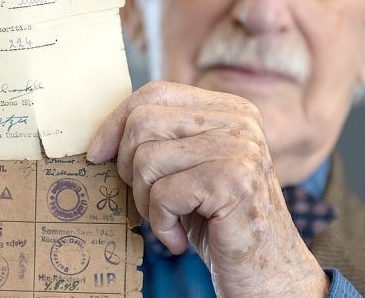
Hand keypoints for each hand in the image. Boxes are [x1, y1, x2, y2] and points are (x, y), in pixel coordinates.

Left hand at [87, 82, 327, 297]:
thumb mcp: (190, 169)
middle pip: (145, 122)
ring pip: (147, 160)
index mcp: (229, 109)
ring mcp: (240, 149)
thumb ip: (164, 138)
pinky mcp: (233, 182)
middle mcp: (239, 121)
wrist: (267, 273)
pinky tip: (178, 239)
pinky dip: (160, 225)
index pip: (156, 92)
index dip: (117, 121)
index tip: (97, 153)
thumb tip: (102, 134)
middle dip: (129, 167)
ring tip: (169, 220)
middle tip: (149, 200)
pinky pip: (162, 194)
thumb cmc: (218, 222)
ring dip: (146, 201)